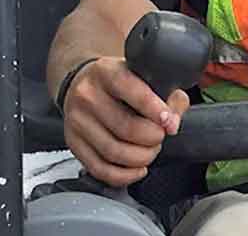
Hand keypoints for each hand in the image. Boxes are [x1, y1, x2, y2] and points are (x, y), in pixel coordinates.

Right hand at [60, 57, 190, 184]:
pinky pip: (100, 169)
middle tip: (160, 136)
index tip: (170, 124)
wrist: (81, 84)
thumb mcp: (141, 74)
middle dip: (153, 138)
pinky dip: (125, 175)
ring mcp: (77, 121)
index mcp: (106, 72)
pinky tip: (138, 168)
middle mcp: (87, 95)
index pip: (134, 93)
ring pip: (114, 152)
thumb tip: (174, 118)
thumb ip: (165, 93)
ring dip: (141, 158)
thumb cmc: (118, 82)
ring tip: (150, 150)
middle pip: (127, 128)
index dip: (158, 112)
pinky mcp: (73, 143)